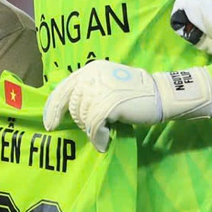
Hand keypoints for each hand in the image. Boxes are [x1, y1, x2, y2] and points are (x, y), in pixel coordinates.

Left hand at [44, 60, 211, 150]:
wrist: (161, 95)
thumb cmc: (135, 93)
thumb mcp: (108, 83)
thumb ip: (89, 90)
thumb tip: (69, 108)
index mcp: (90, 69)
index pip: (63, 89)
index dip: (53, 109)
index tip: (50, 124)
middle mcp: (92, 75)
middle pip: (72, 106)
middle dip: (79, 122)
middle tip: (93, 129)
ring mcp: (100, 89)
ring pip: (83, 117)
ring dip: (91, 131)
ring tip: (103, 133)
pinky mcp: (109, 103)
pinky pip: (94, 127)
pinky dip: (98, 138)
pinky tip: (104, 142)